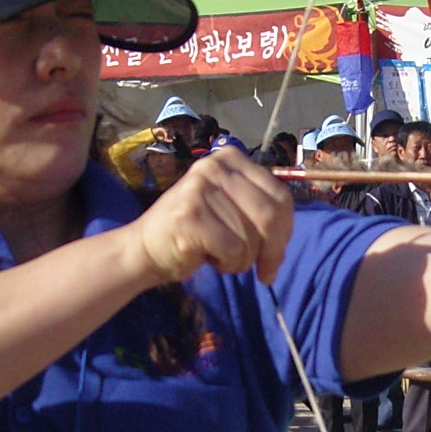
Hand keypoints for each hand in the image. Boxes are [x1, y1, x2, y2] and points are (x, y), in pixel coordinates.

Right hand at [127, 147, 292, 283]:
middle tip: (264, 272)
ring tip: (218, 255)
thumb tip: (284, 242)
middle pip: (269, 216)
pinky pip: (232, 250)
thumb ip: (261, 215)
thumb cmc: (196, 232)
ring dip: (242, 260)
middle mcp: (214, 166)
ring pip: (250, 237)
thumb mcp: (233, 211)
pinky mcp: (189, 215)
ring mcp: (199, 188)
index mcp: (231, 159)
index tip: (275, 256)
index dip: (285, 232)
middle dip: (271, 251)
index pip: (280, 196)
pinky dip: (226, 264)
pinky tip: (206, 257)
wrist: (145, 248)